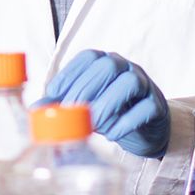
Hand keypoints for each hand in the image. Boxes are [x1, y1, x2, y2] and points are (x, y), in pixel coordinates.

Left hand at [41, 50, 170, 157]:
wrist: (145, 129)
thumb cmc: (110, 112)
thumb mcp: (85, 106)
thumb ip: (64, 103)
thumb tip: (37, 109)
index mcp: (104, 61)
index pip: (86, 59)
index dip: (68, 76)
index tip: (53, 98)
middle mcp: (125, 67)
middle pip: (107, 66)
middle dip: (85, 90)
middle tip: (72, 114)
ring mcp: (145, 84)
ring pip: (129, 83)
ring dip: (106, 105)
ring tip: (93, 126)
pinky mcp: (157, 106)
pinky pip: (146, 108)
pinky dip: (126, 122)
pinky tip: (111, 135)